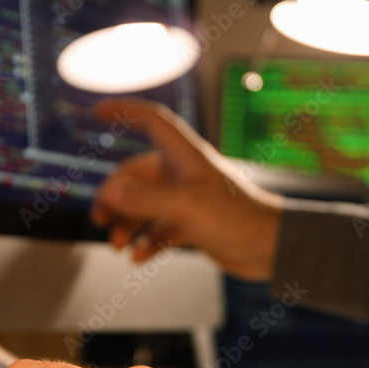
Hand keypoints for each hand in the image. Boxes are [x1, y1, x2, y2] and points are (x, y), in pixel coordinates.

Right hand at [91, 98, 282, 279]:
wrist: (271, 248)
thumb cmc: (236, 218)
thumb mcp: (184, 207)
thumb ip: (144, 199)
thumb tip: (109, 193)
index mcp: (183, 156)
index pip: (151, 120)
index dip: (125, 110)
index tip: (97, 110)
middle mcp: (182, 174)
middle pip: (135, 175)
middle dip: (115, 197)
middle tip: (100, 220)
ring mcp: (186, 199)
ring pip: (144, 205)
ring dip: (128, 224)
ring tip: (118, 245)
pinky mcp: (192, 224)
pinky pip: (158, 229)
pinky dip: (146, 241)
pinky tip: (139, 257)